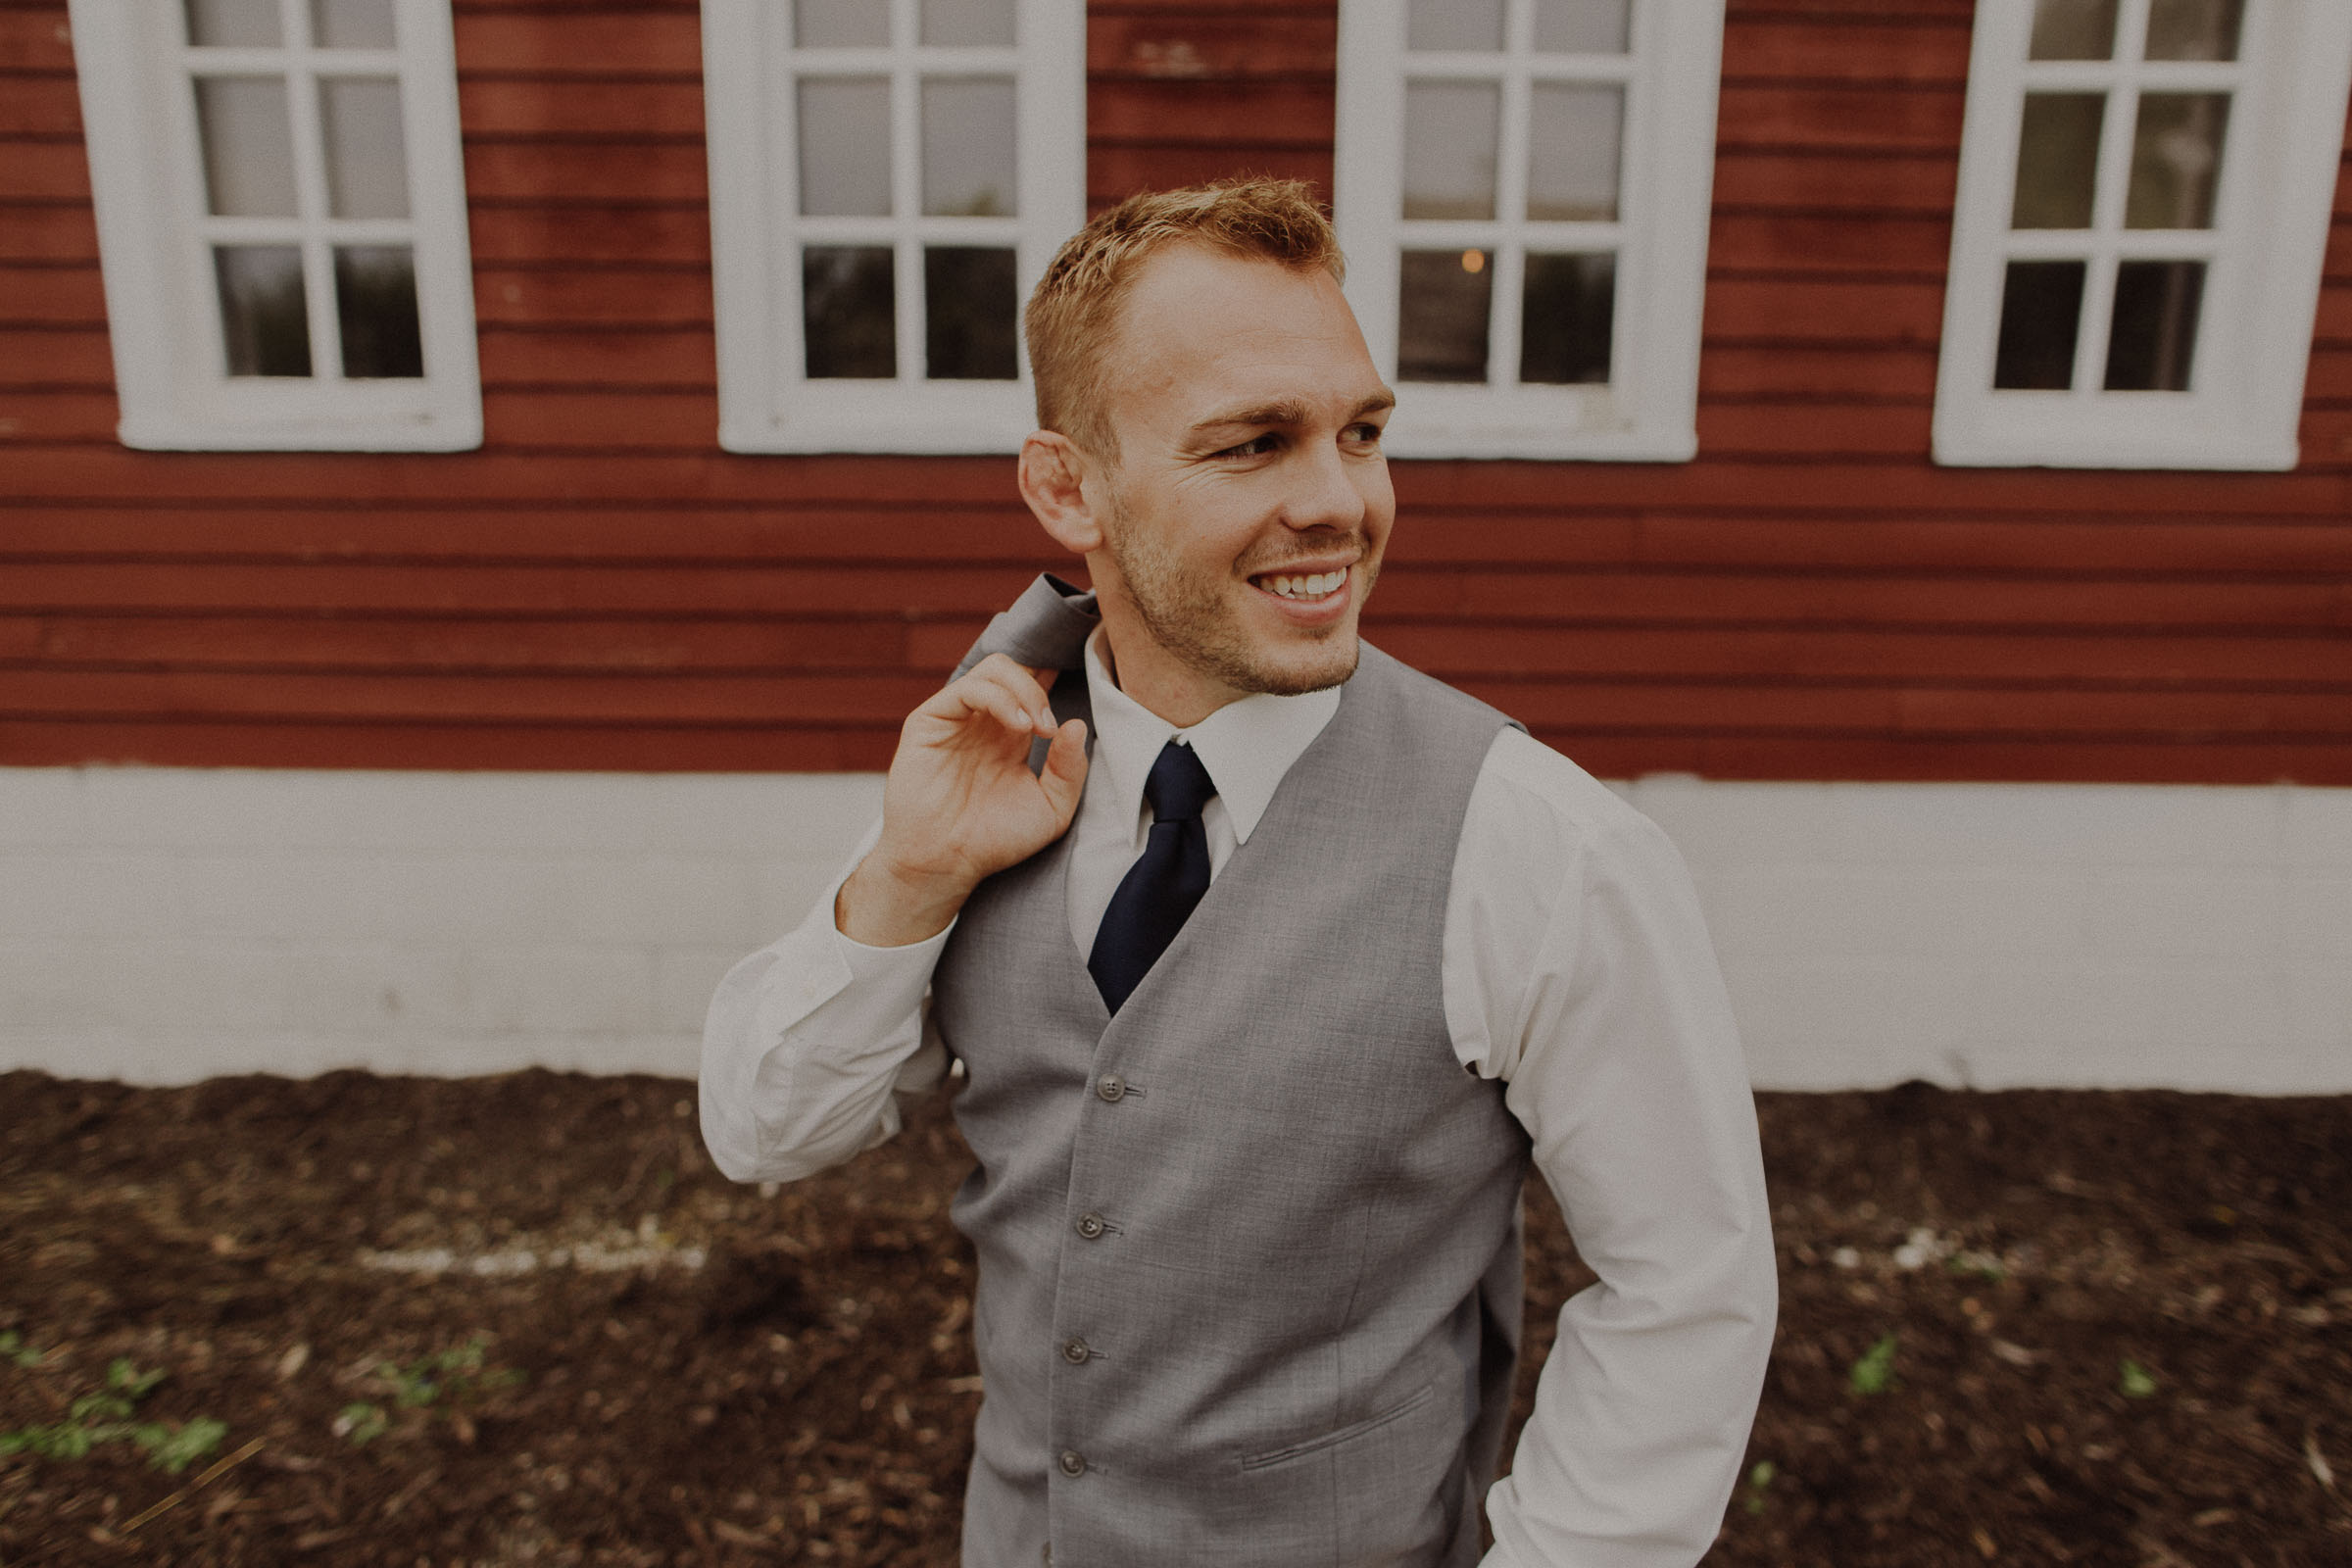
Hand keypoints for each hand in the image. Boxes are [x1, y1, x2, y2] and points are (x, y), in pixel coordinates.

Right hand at [836, 654, 1089, 945]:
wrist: (946, 864)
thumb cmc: (994, 841)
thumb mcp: (1051, 809)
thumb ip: (1070, 769)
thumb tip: (1077, 725)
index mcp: (1011, 735)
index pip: (1035, 683)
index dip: (1057, 674)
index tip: (1081, 682)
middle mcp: (985, 720)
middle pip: (1017, 667)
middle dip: (1042, 686)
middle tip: (1051, 729)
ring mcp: (957, 718)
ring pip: (995, 668)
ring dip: (1026, 691)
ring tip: (1038, 729)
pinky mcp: (930, 720)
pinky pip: (967, 688)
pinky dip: (1000, 698)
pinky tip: (1018, 727)